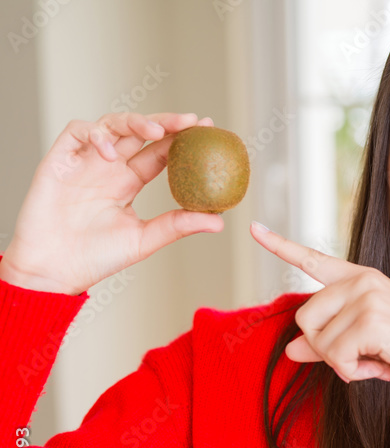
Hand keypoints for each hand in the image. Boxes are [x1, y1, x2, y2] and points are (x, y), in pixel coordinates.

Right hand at [0, 112, 223, 294]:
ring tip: (157, 130)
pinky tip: (111, 152)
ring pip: (112, 125)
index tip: (207, 130)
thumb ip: (177, 225)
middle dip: (165, 122)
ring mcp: (85, 161)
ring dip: (135, 121)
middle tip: (190, 120)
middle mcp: (109, 167)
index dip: (181, 139)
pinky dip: (96, 135)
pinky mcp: (60, 160)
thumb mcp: (143, 240)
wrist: (53, 270)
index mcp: (129, 182)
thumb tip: (220, 222)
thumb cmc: (96, 258)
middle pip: (139, 132)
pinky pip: (78, 131)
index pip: (159, 152)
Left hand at [249, 221, 389, 396]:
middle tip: (362, 358)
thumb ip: (328, 344)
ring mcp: (366, 297)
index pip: (315, 261)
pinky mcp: (370, 320)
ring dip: (343, 364)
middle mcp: (362, 281)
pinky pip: (335, 356)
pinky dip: (353, 372)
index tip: (255, 230)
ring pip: (318, 340)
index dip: (282, 247)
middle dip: (325, 348)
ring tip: (378, 361)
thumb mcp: (367, 346)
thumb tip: (289, 351)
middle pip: (304, 316)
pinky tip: (384, 368)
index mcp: (362, 279)